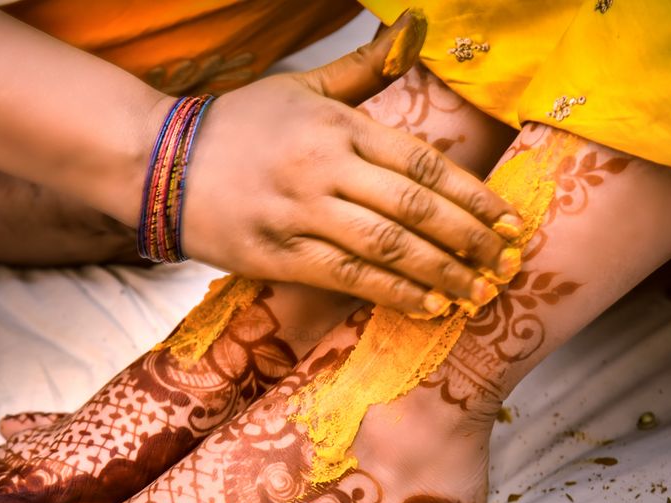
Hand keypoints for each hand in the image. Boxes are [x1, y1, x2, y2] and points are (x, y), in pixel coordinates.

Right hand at [181, 10, 519, 314]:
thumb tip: (417, 28)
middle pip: (414, 208)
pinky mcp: (277, 254)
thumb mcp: (302, 88)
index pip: (423, 163)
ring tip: (478, 293)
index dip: (473, 196)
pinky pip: (346, 277)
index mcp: (338, 126)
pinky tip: (427, 306)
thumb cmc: (239, 125)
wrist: (161, 163)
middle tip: (507, 265)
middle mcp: (324, 168)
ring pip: (386, 248)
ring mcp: (300, 214)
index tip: (509, 223)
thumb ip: (365, 68)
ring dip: (441, 274)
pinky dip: (392, 294)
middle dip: (469, 241)